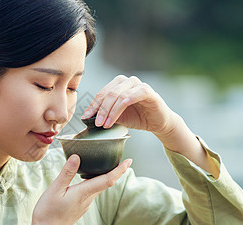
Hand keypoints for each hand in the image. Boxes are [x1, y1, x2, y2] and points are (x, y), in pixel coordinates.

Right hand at [32, 154, 131, 224]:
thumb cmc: (48, 213)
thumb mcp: (55, 190)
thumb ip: (66, 173)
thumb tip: (77, 157)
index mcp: (84, 193)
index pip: (108, 180)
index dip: (119, 169)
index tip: (129, 160)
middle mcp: (88, 200)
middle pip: (106, 183)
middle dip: (114, 171)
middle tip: (120, 158)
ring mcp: (85, 205)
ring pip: (98, 188)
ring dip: (104, 177)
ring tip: (105, 165)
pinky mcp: (80, 208)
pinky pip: (91, 193)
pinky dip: (94, 183)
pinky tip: (88, 179)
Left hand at [81, 75, 219, 177]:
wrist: (157, 123)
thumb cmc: (137, 117)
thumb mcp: (117, 117)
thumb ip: (105, 114)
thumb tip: (87, 116)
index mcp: (118, 85)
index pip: (101, 94)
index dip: (93, 106)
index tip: (85, 118)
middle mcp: (127, 82)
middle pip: (108, 93)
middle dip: (101, 110)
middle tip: (96, 124)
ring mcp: (138, 85)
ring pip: (119, 95)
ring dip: (110, 111)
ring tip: (105, 124)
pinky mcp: (148, 91)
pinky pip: (133, 95)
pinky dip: (124, 104)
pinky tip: (117, 114)